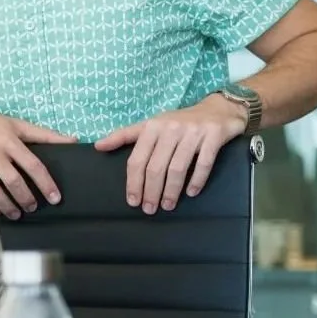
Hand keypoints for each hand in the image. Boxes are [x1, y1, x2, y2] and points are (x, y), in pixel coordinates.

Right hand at [0, 104, 74, 218]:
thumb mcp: (16, 124)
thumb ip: (45, 134)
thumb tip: (73, 141)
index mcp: (10, 141)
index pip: (33, 165)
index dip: (45, 183)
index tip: (55, 198)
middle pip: (14, 181)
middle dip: (26, 198)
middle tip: (33, 208)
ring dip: (8, 206)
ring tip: (17, 214)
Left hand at [94, 95, 244, 214]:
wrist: (218, 109)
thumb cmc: (179, 121)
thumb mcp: (151, 125)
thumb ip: (124, 136)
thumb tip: (98, 146)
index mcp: (152, 127)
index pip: (137, 159)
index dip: (133, 182)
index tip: (133, 201)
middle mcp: (171, 128)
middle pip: (156, 166)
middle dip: (151, 191)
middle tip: (149, 209)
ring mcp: (193, 132)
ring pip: (178, 167)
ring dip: (171, 190)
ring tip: (168, 205)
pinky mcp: (214, 136)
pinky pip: (204, 163)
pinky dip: (197, 180)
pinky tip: (191, 193)